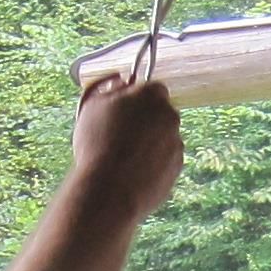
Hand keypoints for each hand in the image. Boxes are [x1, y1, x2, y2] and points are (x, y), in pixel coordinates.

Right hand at [67, 74, 181, 228]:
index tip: (124, 110)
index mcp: (151, 95)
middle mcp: (170, 116)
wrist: (110, 189)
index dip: (137, 99)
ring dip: (149, 143)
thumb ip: (110, 87)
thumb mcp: (93, 105)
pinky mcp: (177, 168)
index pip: (152, 88)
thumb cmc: (97, 144)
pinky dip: (154, 163)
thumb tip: (122, 81)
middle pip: (160, 112)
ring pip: (163, 137)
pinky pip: (165, 160)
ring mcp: (176, 142)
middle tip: (121, 135)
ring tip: (123, 158)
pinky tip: (133, 172)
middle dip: (145, 120)